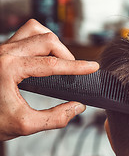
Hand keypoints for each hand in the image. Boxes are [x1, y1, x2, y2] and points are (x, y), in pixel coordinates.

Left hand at [0, 19, 98, 140]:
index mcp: (8, 68)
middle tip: (74, 71)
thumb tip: (77, 107)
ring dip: (53, 42)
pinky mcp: (0, 50)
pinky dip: (40, 41)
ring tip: (59, 60)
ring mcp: (0, 49)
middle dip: (66, 54)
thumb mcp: (24, 125)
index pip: (52, 64)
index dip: (77, 67)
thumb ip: (56, 118)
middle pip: (47, 40)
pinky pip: (25, 34)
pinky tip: (44, 56)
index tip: (93, 67)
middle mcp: (3, 52)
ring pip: (35, 30)